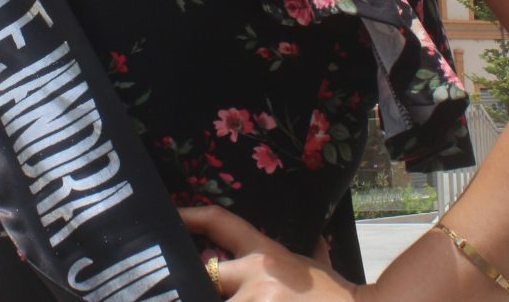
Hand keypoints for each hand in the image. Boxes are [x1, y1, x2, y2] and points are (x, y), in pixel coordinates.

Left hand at [179, 206, 368, 300]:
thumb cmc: (339, 297)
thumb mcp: (322, 267)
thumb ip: (313, 253)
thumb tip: (317, 242)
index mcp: (268, 254)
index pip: (221, 223)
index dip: (190, 216)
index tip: (170, 214)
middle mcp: (256, 274)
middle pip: (206, 273)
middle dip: (205, 288)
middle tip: (207, 291)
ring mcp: (256, 299)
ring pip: (220, 300)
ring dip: (233, 301)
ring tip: (263, 299)